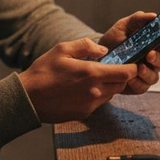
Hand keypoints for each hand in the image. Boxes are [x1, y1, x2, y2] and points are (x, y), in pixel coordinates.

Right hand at [18, 37, 138, 122]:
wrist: (28, 98)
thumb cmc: (43, 71)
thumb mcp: (62, 49)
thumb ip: (86, 46)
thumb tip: (103, 50)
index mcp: (92, 73)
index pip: (126, 73)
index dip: (132, 67)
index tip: (131, 63)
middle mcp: (95, 92)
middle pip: (121, 85)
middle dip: (120, 76)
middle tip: (110, 68)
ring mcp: (90, 105)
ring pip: (110, 95)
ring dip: (108, 86)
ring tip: (93, 78)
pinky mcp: (84, 114)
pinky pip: (98, 103)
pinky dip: (96, 96)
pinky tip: (81, 89)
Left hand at [98, 11, 159, 94]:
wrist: (97, 56)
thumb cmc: (115, 39)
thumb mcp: (124, 25)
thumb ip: (138, 19)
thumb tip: (154, 16)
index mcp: (152, 45)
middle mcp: (152, 60)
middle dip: (157, 59)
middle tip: (149, 55)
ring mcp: (146, 74)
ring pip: (154, 77)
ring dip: (148, 73)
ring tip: (138, 68)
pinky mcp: (137, 86)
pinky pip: (142, 87)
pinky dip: (137, 83)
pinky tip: (129, 79)